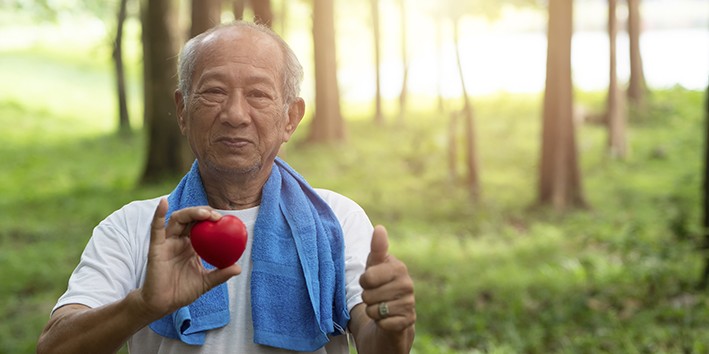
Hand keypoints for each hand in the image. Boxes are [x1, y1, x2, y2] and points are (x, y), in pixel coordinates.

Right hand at [139, 198, 240, 317]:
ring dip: (191, 212)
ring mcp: (167, 242)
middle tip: (217, 216)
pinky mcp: (156, 247)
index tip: (226, 220)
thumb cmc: (182, 292)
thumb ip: (221, 274)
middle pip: (191, 218)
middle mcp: (179, 240)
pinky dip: (158, 214)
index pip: (202, 226)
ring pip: (178, 219)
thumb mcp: (206, 282)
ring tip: (205, 214)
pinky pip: (156, 228)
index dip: (213, 219)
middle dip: (204, 212)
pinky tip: (163, 203)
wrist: (163, 304)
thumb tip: (239, 268)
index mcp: (191, 245)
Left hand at [359, 225, 415, 332]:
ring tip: (381, 306)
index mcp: (399, 268)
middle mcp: (408, 285)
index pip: (368, 277)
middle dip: (367, 298)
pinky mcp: (408, 321)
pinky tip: (387, 318)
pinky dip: (380, 323)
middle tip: (376, 296)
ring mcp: (409, 304)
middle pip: (369, 295)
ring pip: (374, 310)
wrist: (391, 313)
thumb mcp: (375, 265)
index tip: (370, 281)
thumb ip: (377, 248)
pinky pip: (382, 323)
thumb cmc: (380, 284)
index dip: (364, 281)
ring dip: (372, 311)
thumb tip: (379, 228)